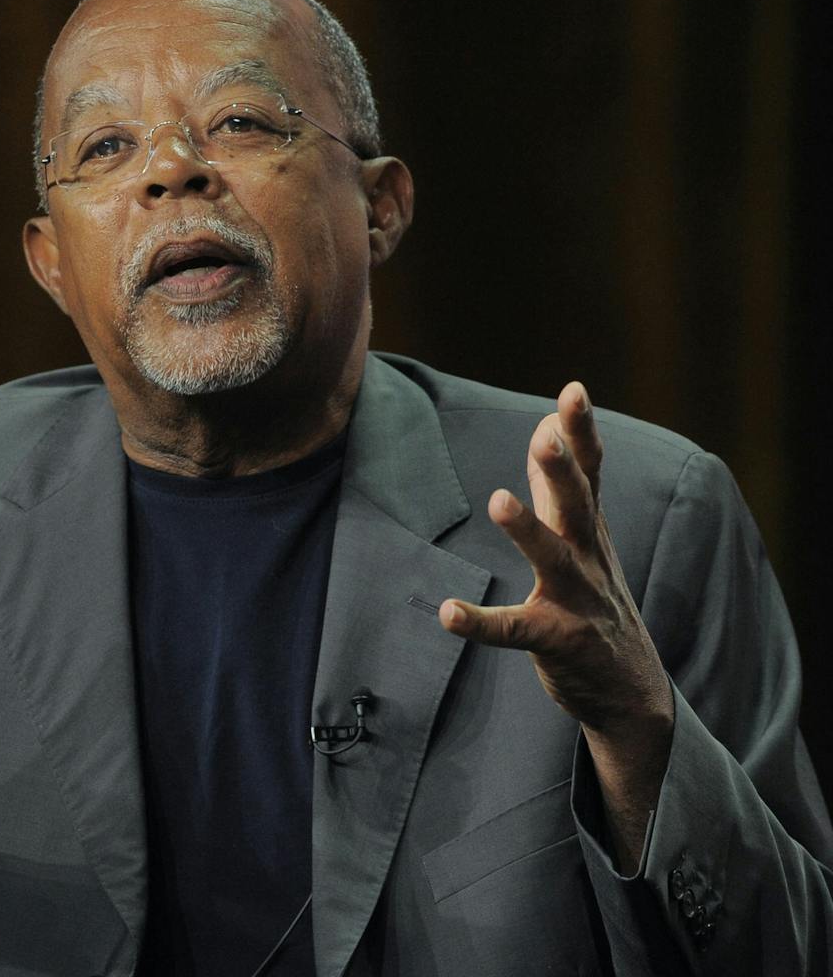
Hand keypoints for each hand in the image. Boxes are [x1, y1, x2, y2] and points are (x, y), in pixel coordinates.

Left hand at [438, 383, 672, 868]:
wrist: (633, 692)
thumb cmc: (597, 604)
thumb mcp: (584, 541)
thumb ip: (560, 489)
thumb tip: (543, 430)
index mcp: (590, 533)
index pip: (591, 474)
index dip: (582, 433)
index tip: (574, 390)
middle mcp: (589, 560)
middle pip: (578, 506)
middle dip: (563, 469)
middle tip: (546, 434)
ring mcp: (577, 602)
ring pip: (554, 560)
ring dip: (527, 530)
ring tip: (498, 500)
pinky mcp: (558, 642)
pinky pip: (515, 631)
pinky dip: (481, 622)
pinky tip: (449, 612)